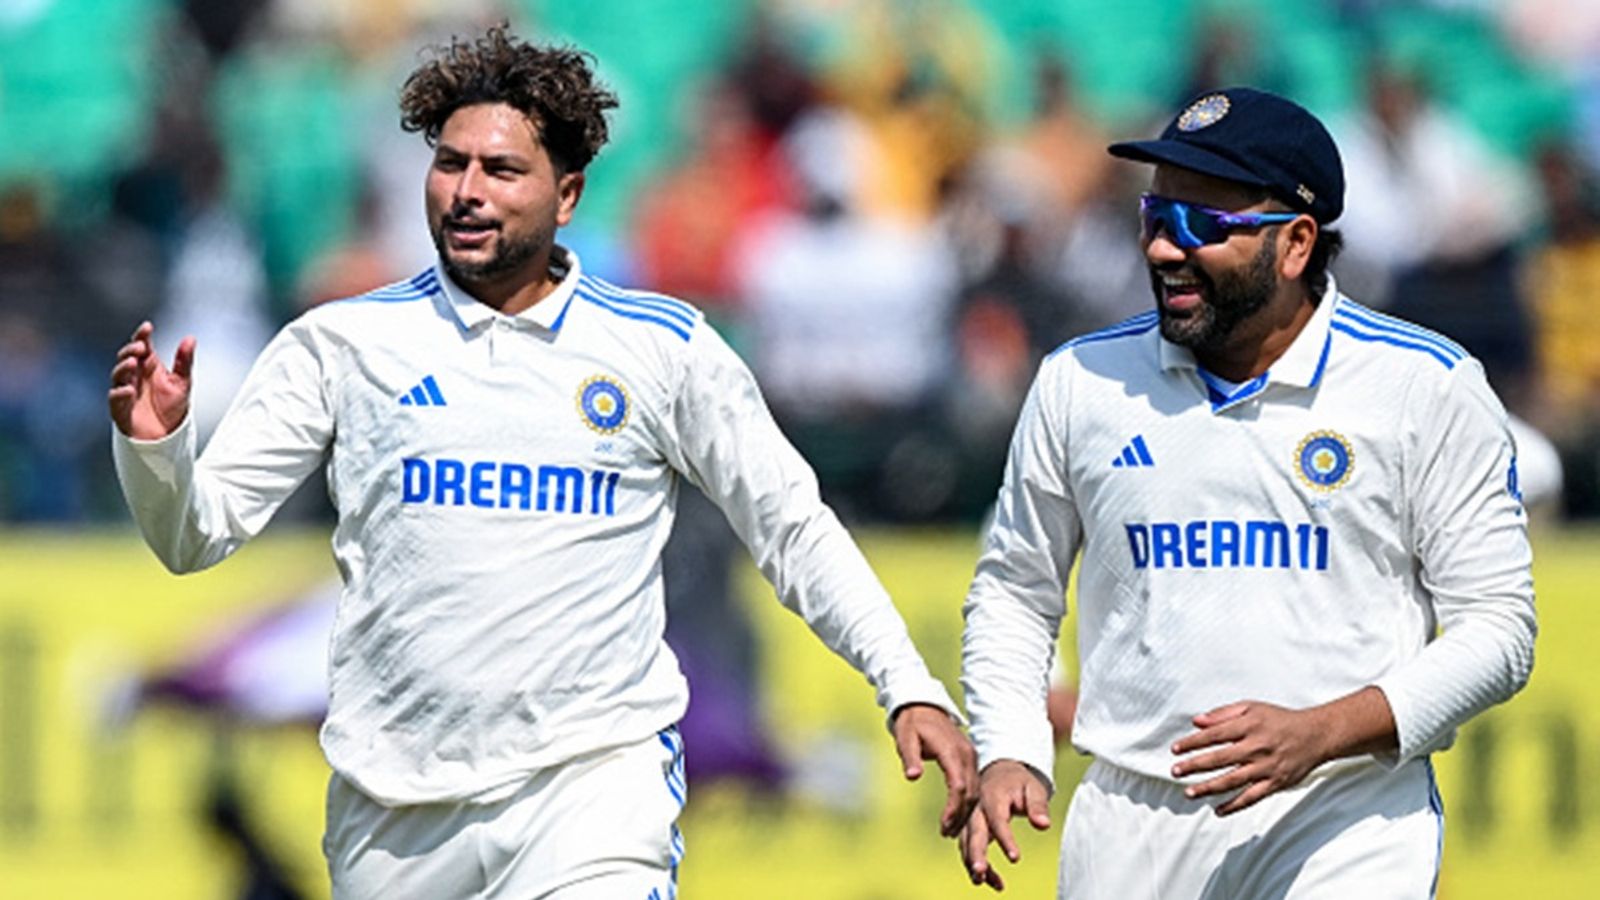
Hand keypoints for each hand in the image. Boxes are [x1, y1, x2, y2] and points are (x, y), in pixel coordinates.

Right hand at [109, 321, 194, 439]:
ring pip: (118, 375)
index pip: (142, 347)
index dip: (142, 336)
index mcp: (148, 366)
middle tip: (140, 346)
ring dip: (123, 367)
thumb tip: (190, 339)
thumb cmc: (171, 407)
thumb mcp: (183, 382)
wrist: (168, 435)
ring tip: (133, 362)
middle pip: (126, 357)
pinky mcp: (121, 408)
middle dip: (131, 350)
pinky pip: (115, 398)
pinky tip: (129, 389)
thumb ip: (184, 361)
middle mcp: (135, 376)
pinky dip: (120, 393)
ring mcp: (126, 391)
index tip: (147, 327)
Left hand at [892, 703, 977, 836]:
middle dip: (960, 815)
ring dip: (965, 811)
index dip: (952, 807)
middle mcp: (966, 754)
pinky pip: (973, 783)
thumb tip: (912, 776)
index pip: (957, 785)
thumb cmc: (911, 723)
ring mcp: (970, 756)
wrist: (922, 704)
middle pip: (970, 791)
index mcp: (951, 750)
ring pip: (975, 789)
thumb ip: (910, 757)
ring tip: (950, 830)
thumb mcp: (905, 738)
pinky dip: (967, 801)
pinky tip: (957, 814)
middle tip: (946, 833)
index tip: (943, 825)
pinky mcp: (969, 758)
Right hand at [959, 759, 1050, 891]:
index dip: (1005, 839)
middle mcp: (977, 808)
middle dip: (975, 854)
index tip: (1015, 858)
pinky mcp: (971, 828)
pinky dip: (977, 865)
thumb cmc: (1019, 782)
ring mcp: (971, 819)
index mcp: (993, 796)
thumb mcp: (1033, 788)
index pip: (998, 820)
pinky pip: (969, 848)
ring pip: (967, 843)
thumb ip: (1038, 806)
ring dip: (973, 863)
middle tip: (980, 872)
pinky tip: (992, 881)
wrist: (1002, 772)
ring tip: (981, 881)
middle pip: (974, 833)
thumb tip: (1044, 825)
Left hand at [1170, 700, 1331, 815]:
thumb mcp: (1252, 708)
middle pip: (1220, 758)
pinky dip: (1234, 805)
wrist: (1316, 735)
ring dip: (1209, 788)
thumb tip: (1196, 722)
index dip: (1192, 742)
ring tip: (1189, 793)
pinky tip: (1217, 810)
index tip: (1175, 749)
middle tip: (1175, 772)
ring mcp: (1266, 767)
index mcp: (1249, 726)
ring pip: (1233, 780)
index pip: (1214, 734)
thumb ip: (1223, 714)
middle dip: (1195, 766)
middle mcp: (1257, 747)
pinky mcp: (1276, 783)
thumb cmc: (1279, 720)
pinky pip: (1252, 797)